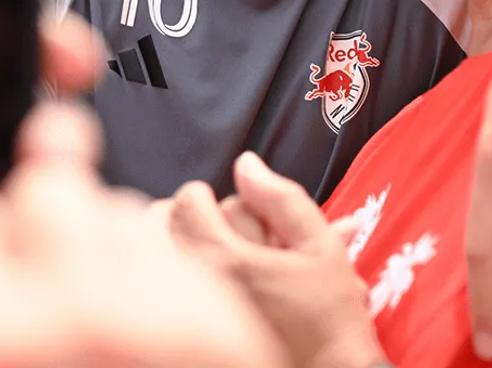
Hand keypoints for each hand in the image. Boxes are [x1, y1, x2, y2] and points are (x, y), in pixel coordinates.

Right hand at [0, 104, 284, 367]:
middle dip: (22, 218)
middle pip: (27, 184)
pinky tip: (136, 327)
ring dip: (91, 238)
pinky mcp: (216, 321)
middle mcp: (68, 316)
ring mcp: (154, 313)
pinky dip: (147, 268)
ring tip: (84, 312)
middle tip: (20, 274)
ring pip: (107, 202)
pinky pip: (166, 242)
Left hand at [168, 153, 384, 367]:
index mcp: (229, 259)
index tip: (216, 202)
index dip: (202, 194)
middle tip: (211, 226)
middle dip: (187, 218)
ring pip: (161, 255)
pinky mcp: (203, 326)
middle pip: (165, 226)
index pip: (186, 203)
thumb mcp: (321, 248)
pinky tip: (196, 278)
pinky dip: (175, 272)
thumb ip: (283, 199)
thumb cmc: (330, 317)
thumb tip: (247, 164)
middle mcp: (202, 284)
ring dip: (176, 243)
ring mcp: (197, 308)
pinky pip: (168, 287)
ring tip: (200, 249)